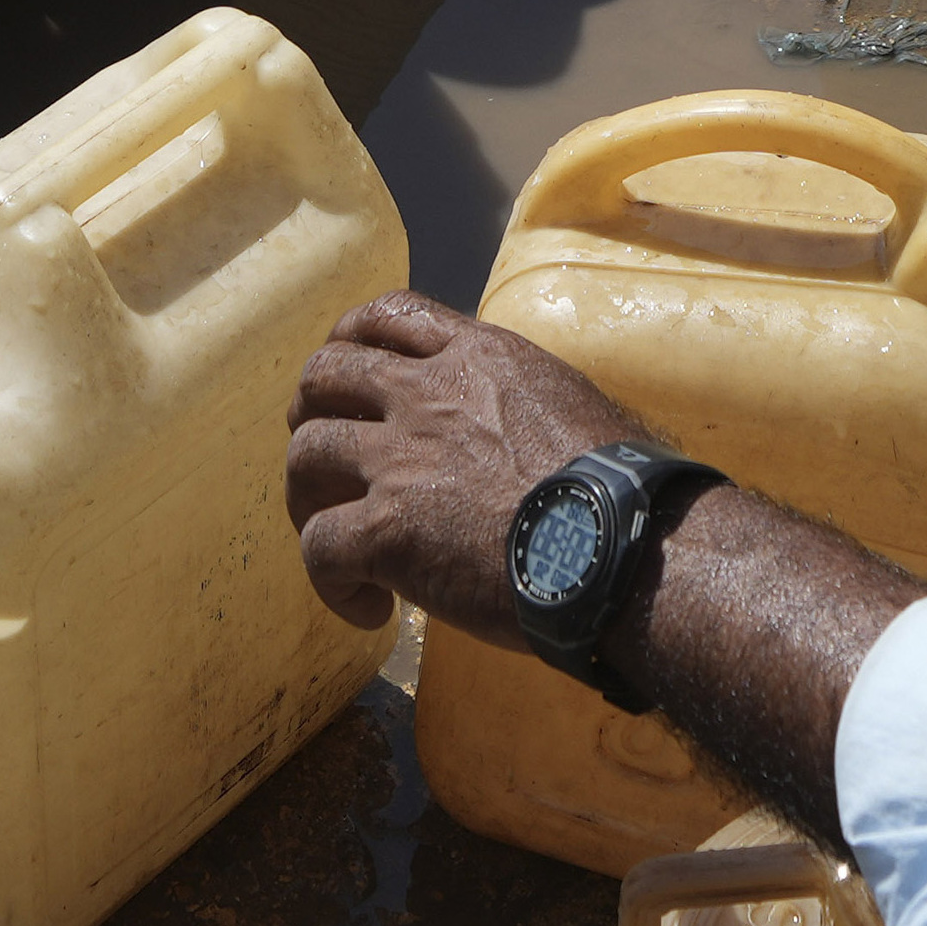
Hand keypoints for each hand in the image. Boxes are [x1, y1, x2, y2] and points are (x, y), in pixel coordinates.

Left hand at [289, 294, 642, 643]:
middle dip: (310, 412)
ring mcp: (401, 458)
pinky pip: (318, 546)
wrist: (620, 548)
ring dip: (307, 499)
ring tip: (337, 541)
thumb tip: (513, 429)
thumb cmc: (622, 491)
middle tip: (325, 462)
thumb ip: (519, 399)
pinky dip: (330, 581)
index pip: (389, 316)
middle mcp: (428, 394)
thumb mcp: (570, 404)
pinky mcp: (386, 527)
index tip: (349, 382)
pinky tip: (369, 609)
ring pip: (304, 454)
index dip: (350, 342)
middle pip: (324, 373)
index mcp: (479, 358)